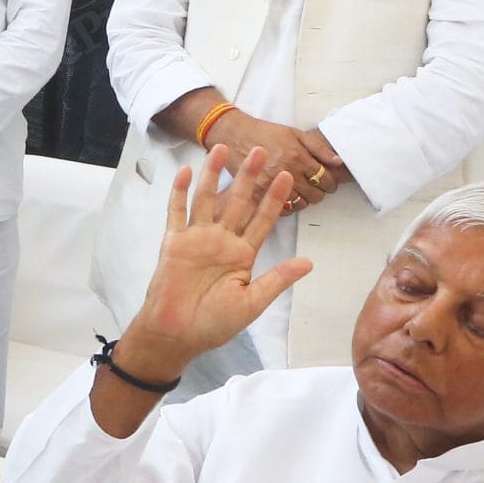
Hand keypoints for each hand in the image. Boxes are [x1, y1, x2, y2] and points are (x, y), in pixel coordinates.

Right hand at [119, 145, 312, 379]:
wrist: (177, 334)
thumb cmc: (214, 323)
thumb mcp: (253, 303)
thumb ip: (277, 279)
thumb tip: (308, 262)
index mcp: (243, 254)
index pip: (263, 220)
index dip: (274, 198)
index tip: (288, 176)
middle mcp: (222, 241)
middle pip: (238, 202)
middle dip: (249, 177)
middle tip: (261, 150)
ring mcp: (197, 239)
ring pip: (208, 200)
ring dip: (214, 175)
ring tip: (221, 148)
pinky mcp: (175, 242)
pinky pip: (177, 213)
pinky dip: (179, 192)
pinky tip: (185, 172)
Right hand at [207, 109, 334, 208]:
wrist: (235, 135)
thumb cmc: (265, 133)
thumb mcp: (295, 133)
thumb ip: (319, 147)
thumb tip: (338, 161)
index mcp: (297, 157)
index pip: (325, 179)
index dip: (330, 183)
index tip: (327, 181)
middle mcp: (285, 172)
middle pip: (315, 195)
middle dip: (318, 192)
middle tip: (313, 186)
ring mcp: (271, 185)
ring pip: (300, 205)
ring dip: (304, 200)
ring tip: (300, 192)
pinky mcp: (257, 194)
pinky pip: (281, 211)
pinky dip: (287, 207)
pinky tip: (286, 197)